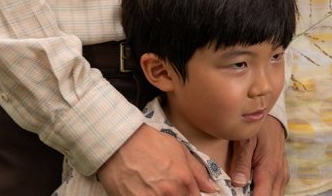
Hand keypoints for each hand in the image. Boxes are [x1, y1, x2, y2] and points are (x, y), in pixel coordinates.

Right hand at [97, 125, 215, 195]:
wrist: (119, 141)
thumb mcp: (179, 150)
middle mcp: (169, 194)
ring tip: (154, 188)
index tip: (184, 191)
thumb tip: (212, 189)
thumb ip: (198, 172)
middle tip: (166, 188)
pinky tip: (143, 191)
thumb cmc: (149, 142)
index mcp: (183, 181)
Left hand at [227, 115, 286, 195]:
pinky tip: (253, 189)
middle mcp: (279, 175)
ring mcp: (283, 176)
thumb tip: (238, 183)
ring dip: (261, 195)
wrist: (273, 120)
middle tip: (237, 193)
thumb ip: (242, 162)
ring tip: (244, 191)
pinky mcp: (282, 175)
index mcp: (269, 169)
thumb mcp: (245, 140)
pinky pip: (277, 191)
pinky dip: (267, 193)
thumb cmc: (258, 129)